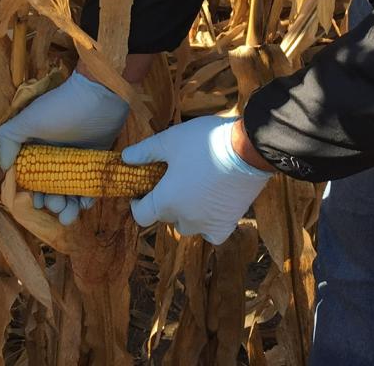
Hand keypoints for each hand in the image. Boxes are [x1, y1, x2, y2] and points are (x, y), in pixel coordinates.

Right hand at [0, 71, 130, 225]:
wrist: (101, 96)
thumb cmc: (62, 108)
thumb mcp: (29, 120)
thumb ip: (9, 139)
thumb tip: (1, 167)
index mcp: (36, 148)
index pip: (29, 178)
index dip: (30, 194)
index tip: (36, 202)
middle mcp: (54, 156)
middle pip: (50, 189)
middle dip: (51, 203)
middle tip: (57, 206)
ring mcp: (76, 160)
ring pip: (70, 192)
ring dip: (68, 207)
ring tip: (70, 213)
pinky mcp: (96, 161)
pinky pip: (90, 186)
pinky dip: (87, 197)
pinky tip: (86, 202)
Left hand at [122, 115, 271, 244]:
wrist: (247, 149)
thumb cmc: (204, 142)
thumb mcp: (169, 140)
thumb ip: (145, 151)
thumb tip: (126, 158)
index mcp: (166, 201)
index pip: (141, 215)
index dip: (137, 204)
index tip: (139, 193)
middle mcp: (185, 219)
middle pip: (166, 218)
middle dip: (163, 203)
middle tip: (170, 183)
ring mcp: (207, 224)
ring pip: (188, 226)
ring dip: (184, 214)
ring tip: (191, 192)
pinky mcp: (228, 223)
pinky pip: (212, 234)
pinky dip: (208, 226)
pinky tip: (210, 210)